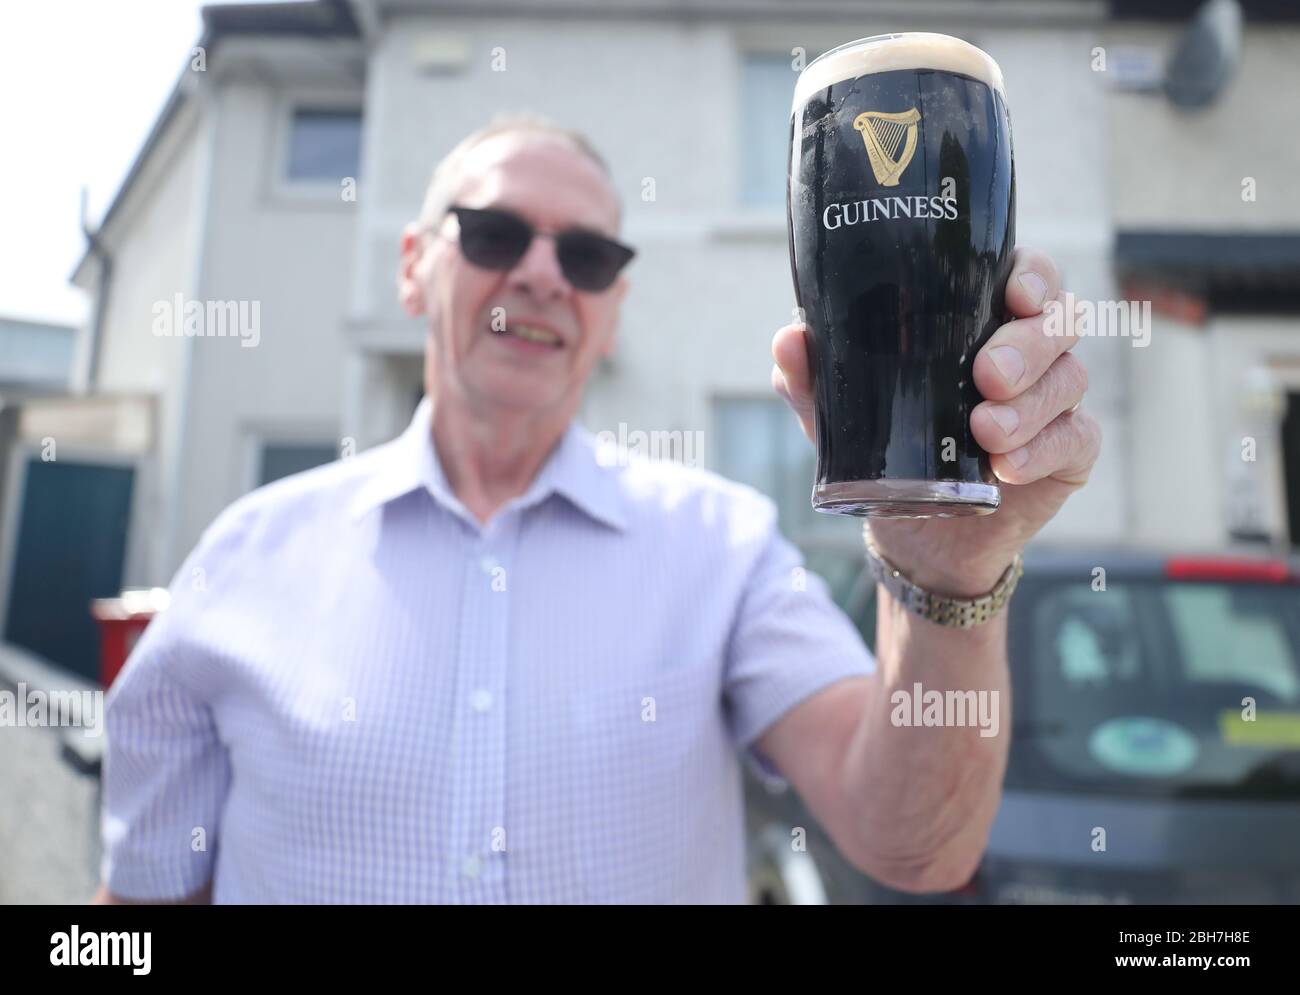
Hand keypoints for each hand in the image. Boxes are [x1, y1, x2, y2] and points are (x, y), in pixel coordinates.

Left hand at [772, 247, 1101, 597]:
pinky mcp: (1069, 453)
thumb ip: (816, 377)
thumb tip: (788, 341)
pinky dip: (1043, 451)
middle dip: (1028, 344)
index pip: (1028, 277)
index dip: (1033, 276)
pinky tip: (1007, 467)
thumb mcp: (844, 412)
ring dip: (1030, 405)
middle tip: (987, 375)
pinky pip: (1076, 439)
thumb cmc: (888, 445)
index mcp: (984, 322)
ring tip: (986, 432)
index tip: (1014, 294)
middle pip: (1060, 321)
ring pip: (1070, 379)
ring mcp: (1056, 402)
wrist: (914, 530)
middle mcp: (1032, 352)